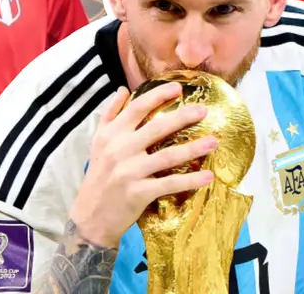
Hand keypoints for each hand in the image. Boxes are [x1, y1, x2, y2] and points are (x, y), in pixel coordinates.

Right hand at [69, 84, 218, 247]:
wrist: (90, 216)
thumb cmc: (98, 177)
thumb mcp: (98, 142)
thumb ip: (110, 114)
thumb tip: (123, 89)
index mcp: (111, 135)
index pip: (136, 108)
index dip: (158, 95)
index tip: (177, 88)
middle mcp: (119, 150)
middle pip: (156, 128)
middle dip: (182, 117)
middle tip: (204, 110)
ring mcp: (130, 172)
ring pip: (167, 156)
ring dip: (193, 148)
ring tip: (214, 141)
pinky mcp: (139, 193)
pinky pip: (169, 183)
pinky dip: (190, 180)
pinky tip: (208, 176)